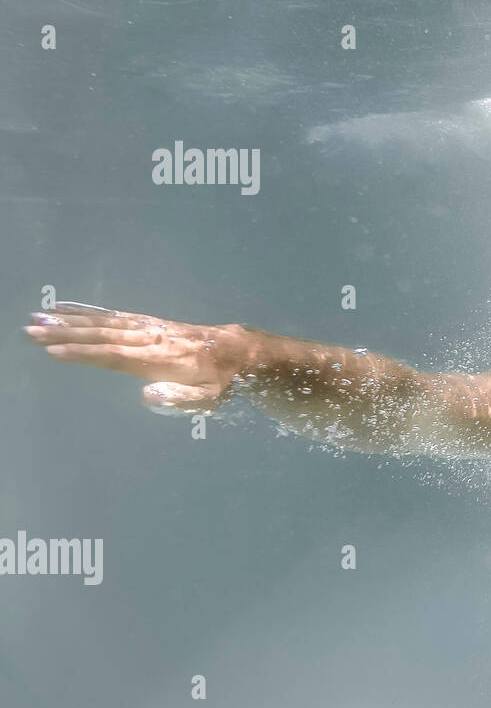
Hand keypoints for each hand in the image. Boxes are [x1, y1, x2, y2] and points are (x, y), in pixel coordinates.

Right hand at [24, 302, 248, 415]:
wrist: (242, 352)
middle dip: (65, 333)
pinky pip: (116, 314)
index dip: (84, 354)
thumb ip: (179, 399)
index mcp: (161, 359)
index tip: (53, 351)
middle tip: (31, 329)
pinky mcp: (150, 323)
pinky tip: (68, 308)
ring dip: (70, 319)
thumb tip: (147, 396)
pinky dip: (90, 311)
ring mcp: (150, 328)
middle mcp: (152, 339)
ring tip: (40, 316)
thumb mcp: (209, 399)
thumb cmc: (222, 382)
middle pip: (103, 335)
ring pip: (105, 321)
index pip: (116, 356)